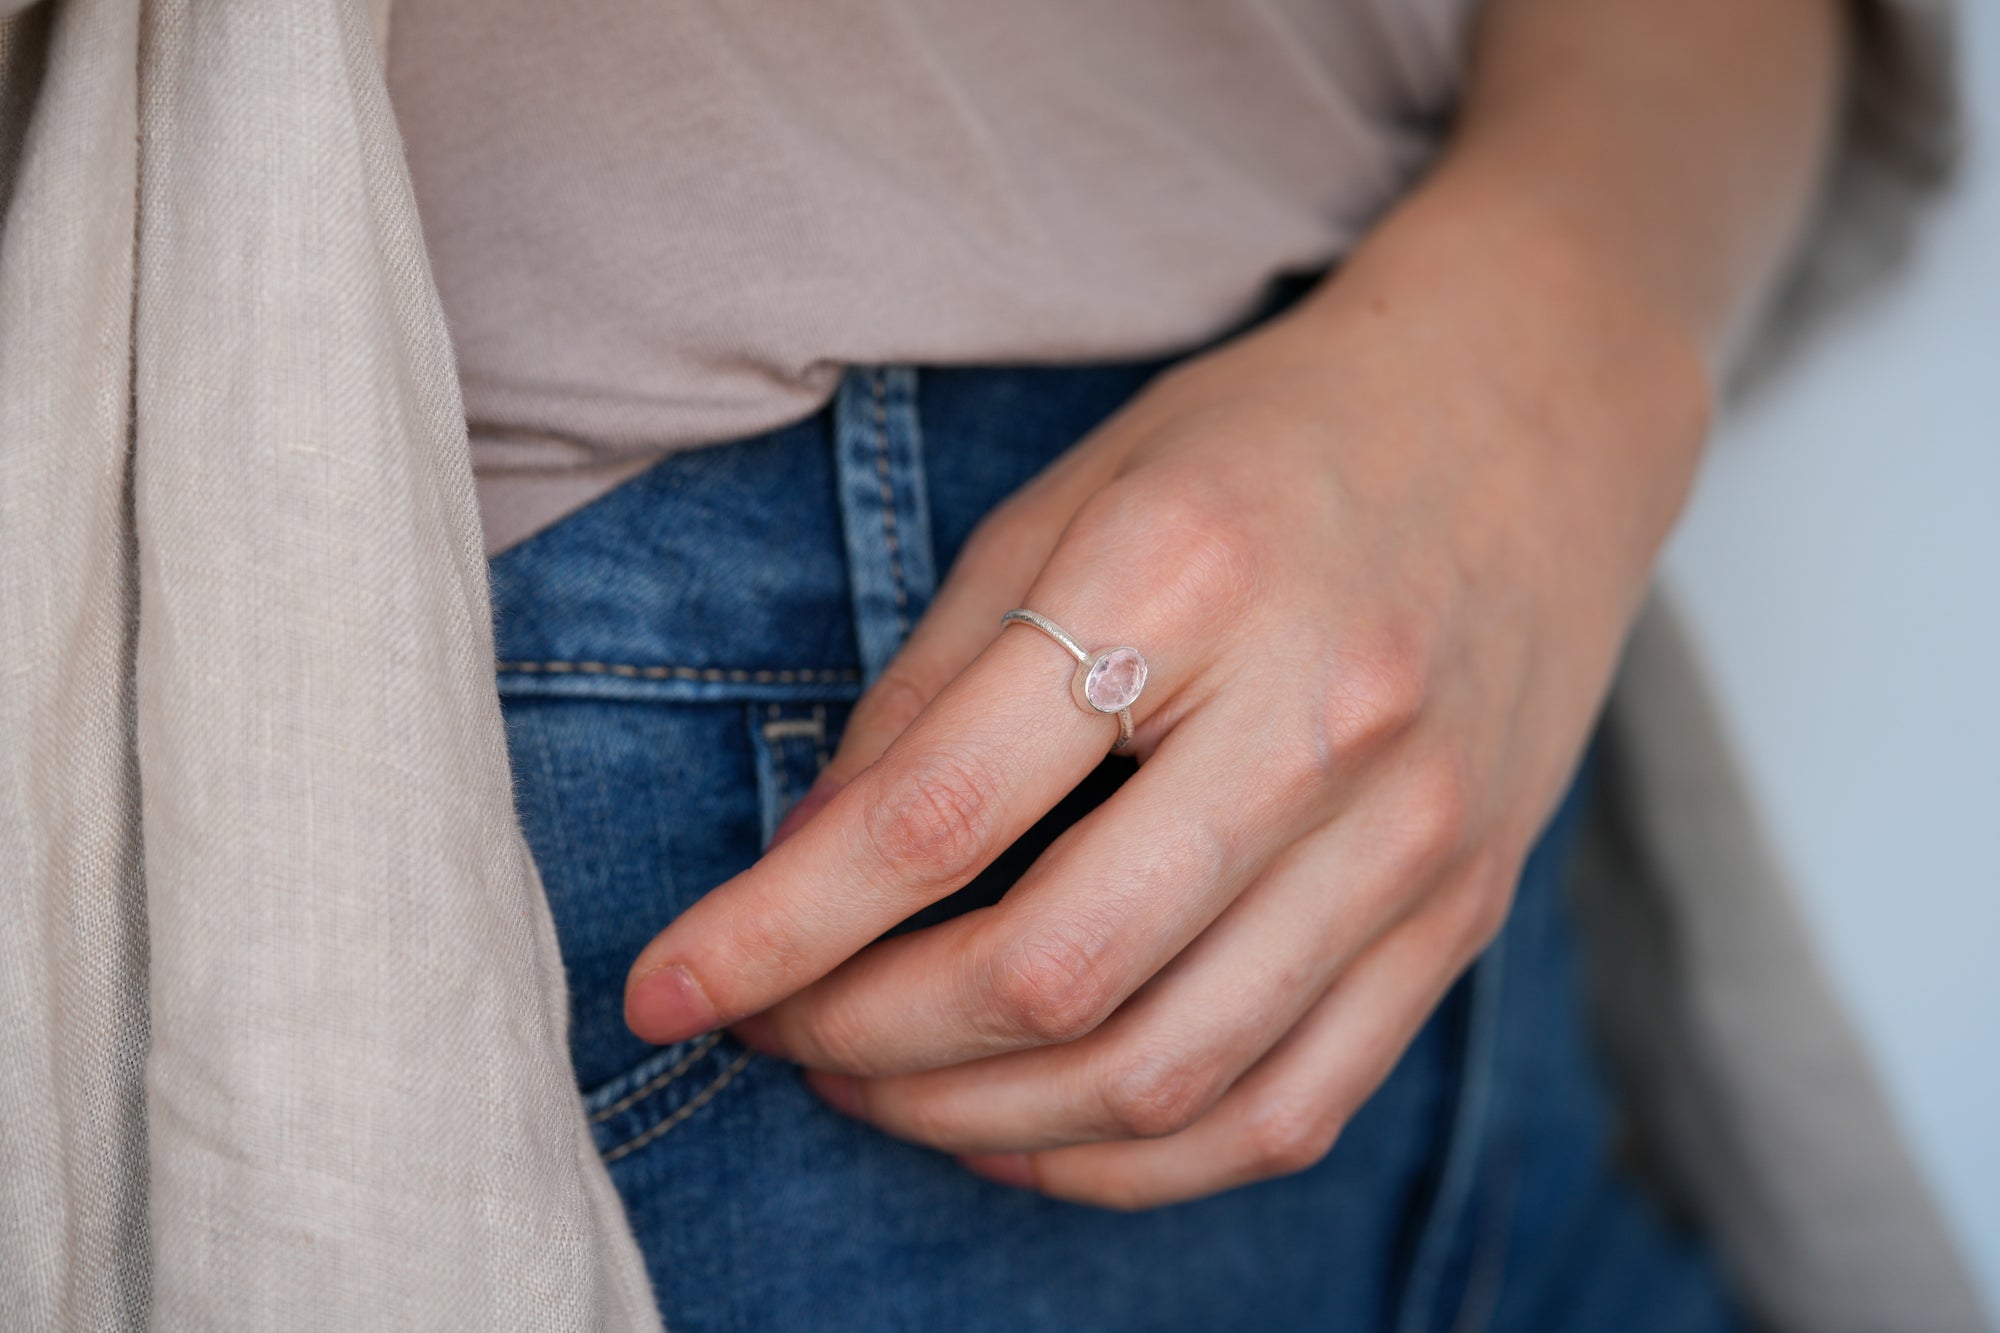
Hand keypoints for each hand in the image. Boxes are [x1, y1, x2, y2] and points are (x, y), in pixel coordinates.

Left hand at [623, 236, 1710, 1209]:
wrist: (1523, 413)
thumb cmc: (1264, 444)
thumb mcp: (1068, 503)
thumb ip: (933, 693)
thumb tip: (804, 874)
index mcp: (1185, 574)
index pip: (935, 815)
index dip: (774, 929)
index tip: (665, 989)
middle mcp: (1319, 717)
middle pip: (1050, 971)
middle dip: (866, 1041)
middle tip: (781, 1031)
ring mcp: (1413, 835)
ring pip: (1164, 1073)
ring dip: (980, 1119)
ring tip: (881, 1090)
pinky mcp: (1461, 916)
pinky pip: (1286, 1108)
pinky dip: (1132, 1155)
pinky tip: (1034, 1126)